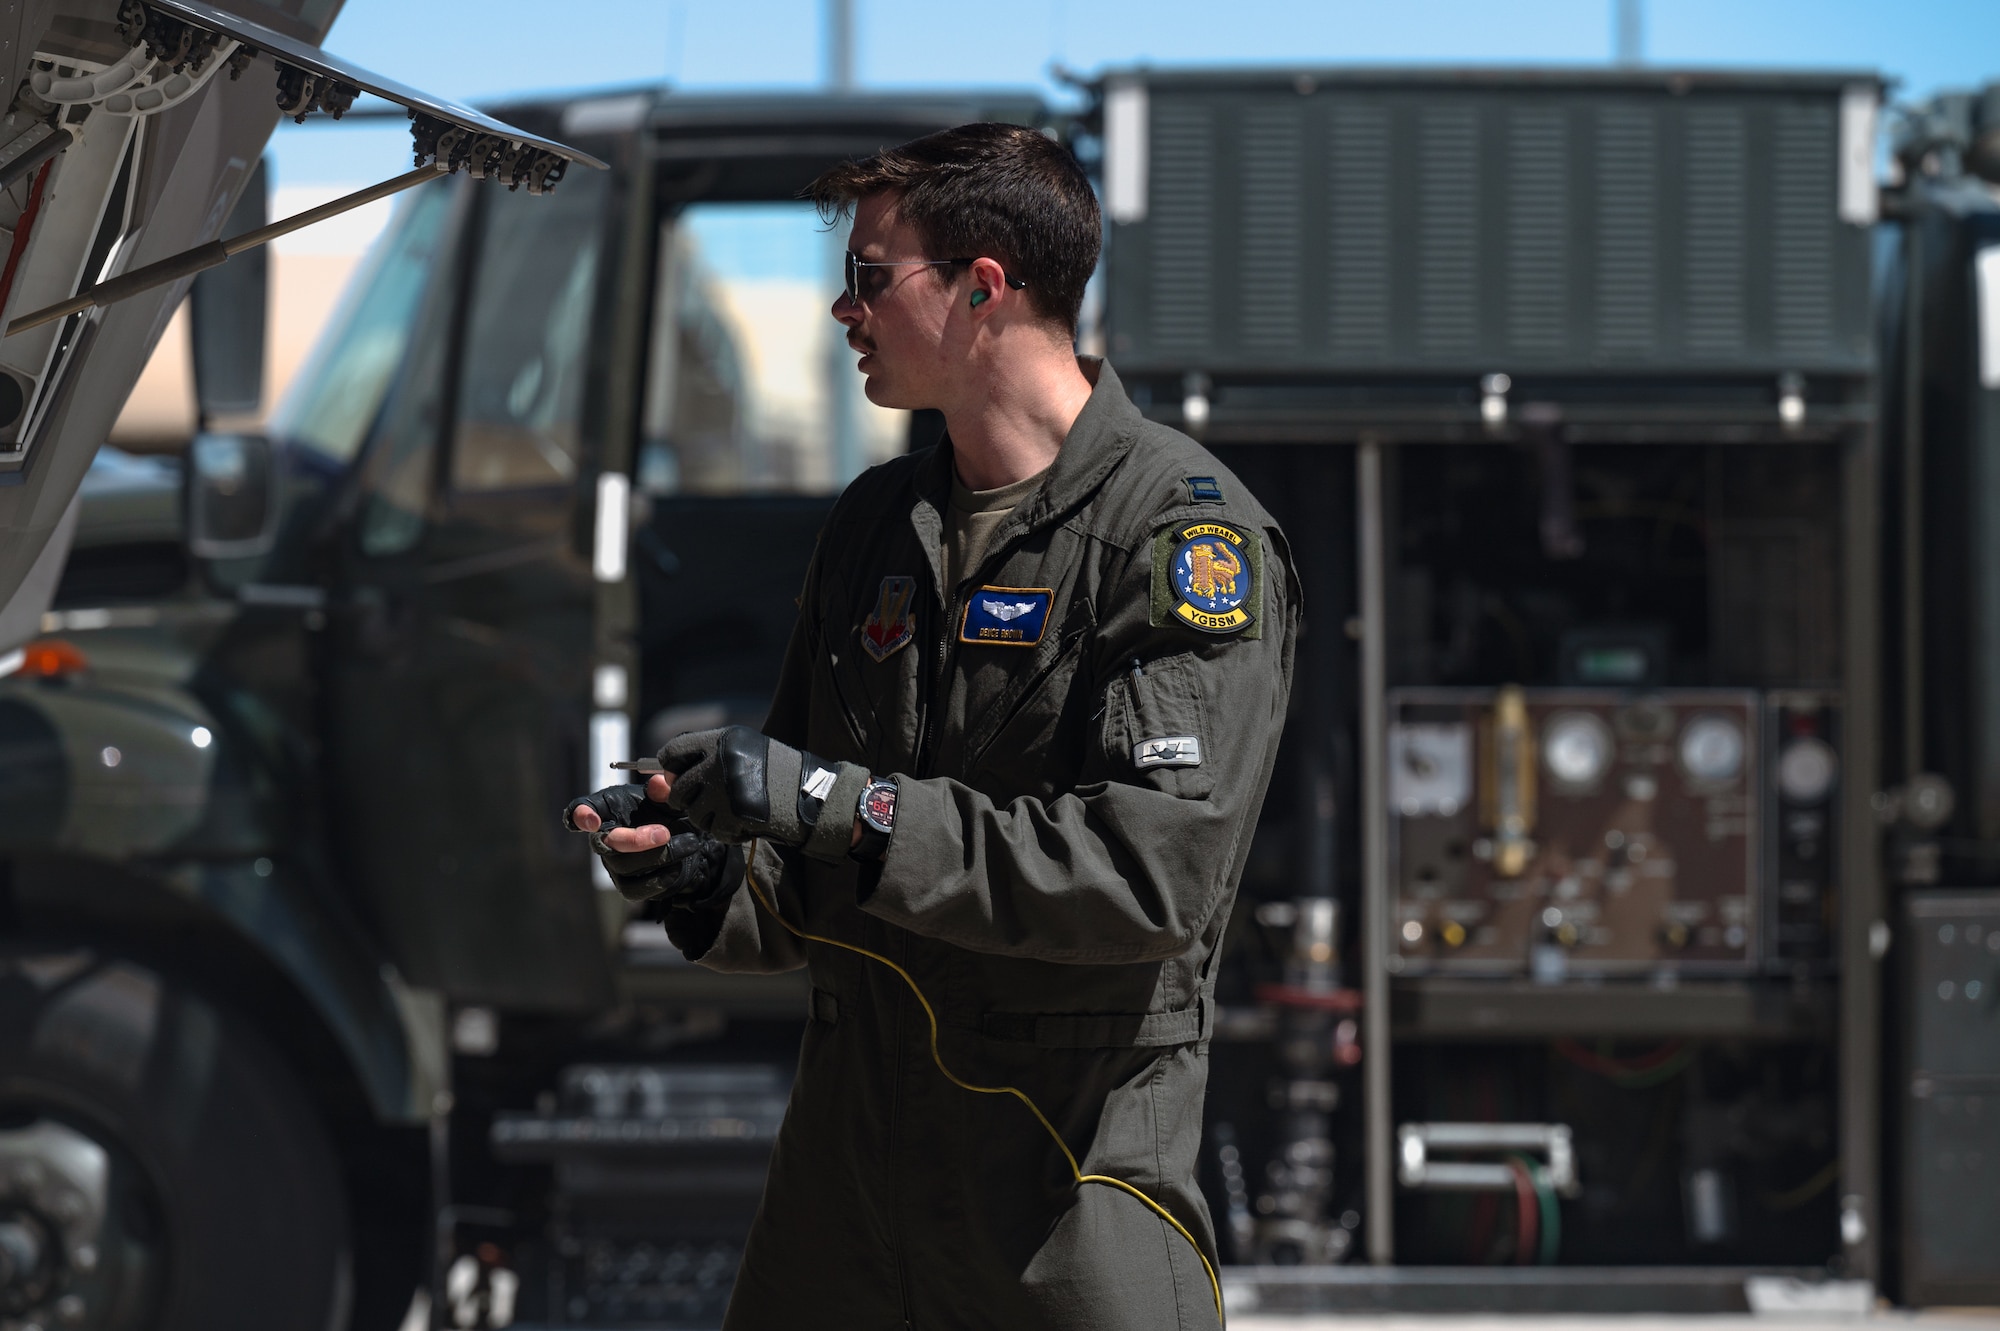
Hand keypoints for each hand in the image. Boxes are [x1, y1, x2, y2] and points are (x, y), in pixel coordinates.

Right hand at [563, 778, 734, 903]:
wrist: (684, 843)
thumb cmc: (664, 815)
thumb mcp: (666, 799)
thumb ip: (664, 791)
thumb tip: (661, 783)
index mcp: (607, 809)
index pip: (581, 809)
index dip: (582, 815)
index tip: (593, 820)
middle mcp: (605, 839)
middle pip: (606, 843)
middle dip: (635, 839)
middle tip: (665, 833)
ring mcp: (614, 865)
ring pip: (624, 866)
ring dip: (657, 856)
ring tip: (689, 843)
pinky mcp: (628, 886)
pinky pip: (636, 888)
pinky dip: (660, 878)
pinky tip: (679, 866)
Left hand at [657, 725, 870, 863]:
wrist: (816, 796)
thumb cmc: (778, 772)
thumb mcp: (744, 752)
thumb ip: (703, 762)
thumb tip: (658, 781)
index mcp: (723, 740)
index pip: (673, 751)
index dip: (672, 766)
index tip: (681, 774)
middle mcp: (721, 761)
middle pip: (679, 787)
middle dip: (690, 798)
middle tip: (712, 800)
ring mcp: (726, 790)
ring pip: (694, 813)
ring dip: (709, 817)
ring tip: (733, 810)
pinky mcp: (734, 816)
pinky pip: (713, 830)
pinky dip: (726, 831)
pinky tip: (744, 822)